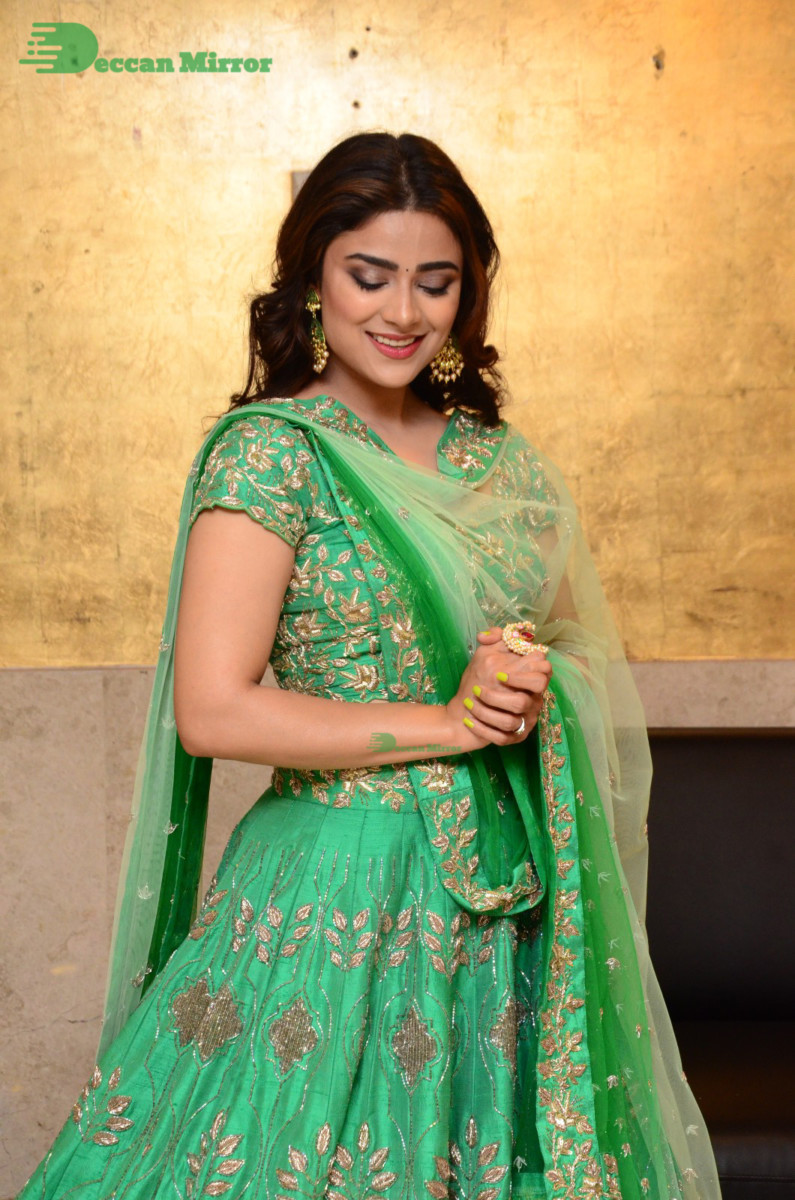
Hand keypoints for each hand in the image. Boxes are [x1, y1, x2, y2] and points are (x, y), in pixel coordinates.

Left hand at [444, 626, 552, 749]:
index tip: (499, 675)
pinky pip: (502, 737)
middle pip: (527, 700)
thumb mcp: (485, 655)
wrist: (464, 711)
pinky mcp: (515, 737)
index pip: (545, 671)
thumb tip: (486, 635)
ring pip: (511, 720)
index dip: (524, 673)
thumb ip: (492, 639)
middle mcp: (533, 700)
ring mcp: (526, 720)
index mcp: (531, 678)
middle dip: (501, 696)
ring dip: (485, 711)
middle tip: (480, 690)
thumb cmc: (480, 680)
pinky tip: (469, 720)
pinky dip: (482, 728)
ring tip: (469, 702)